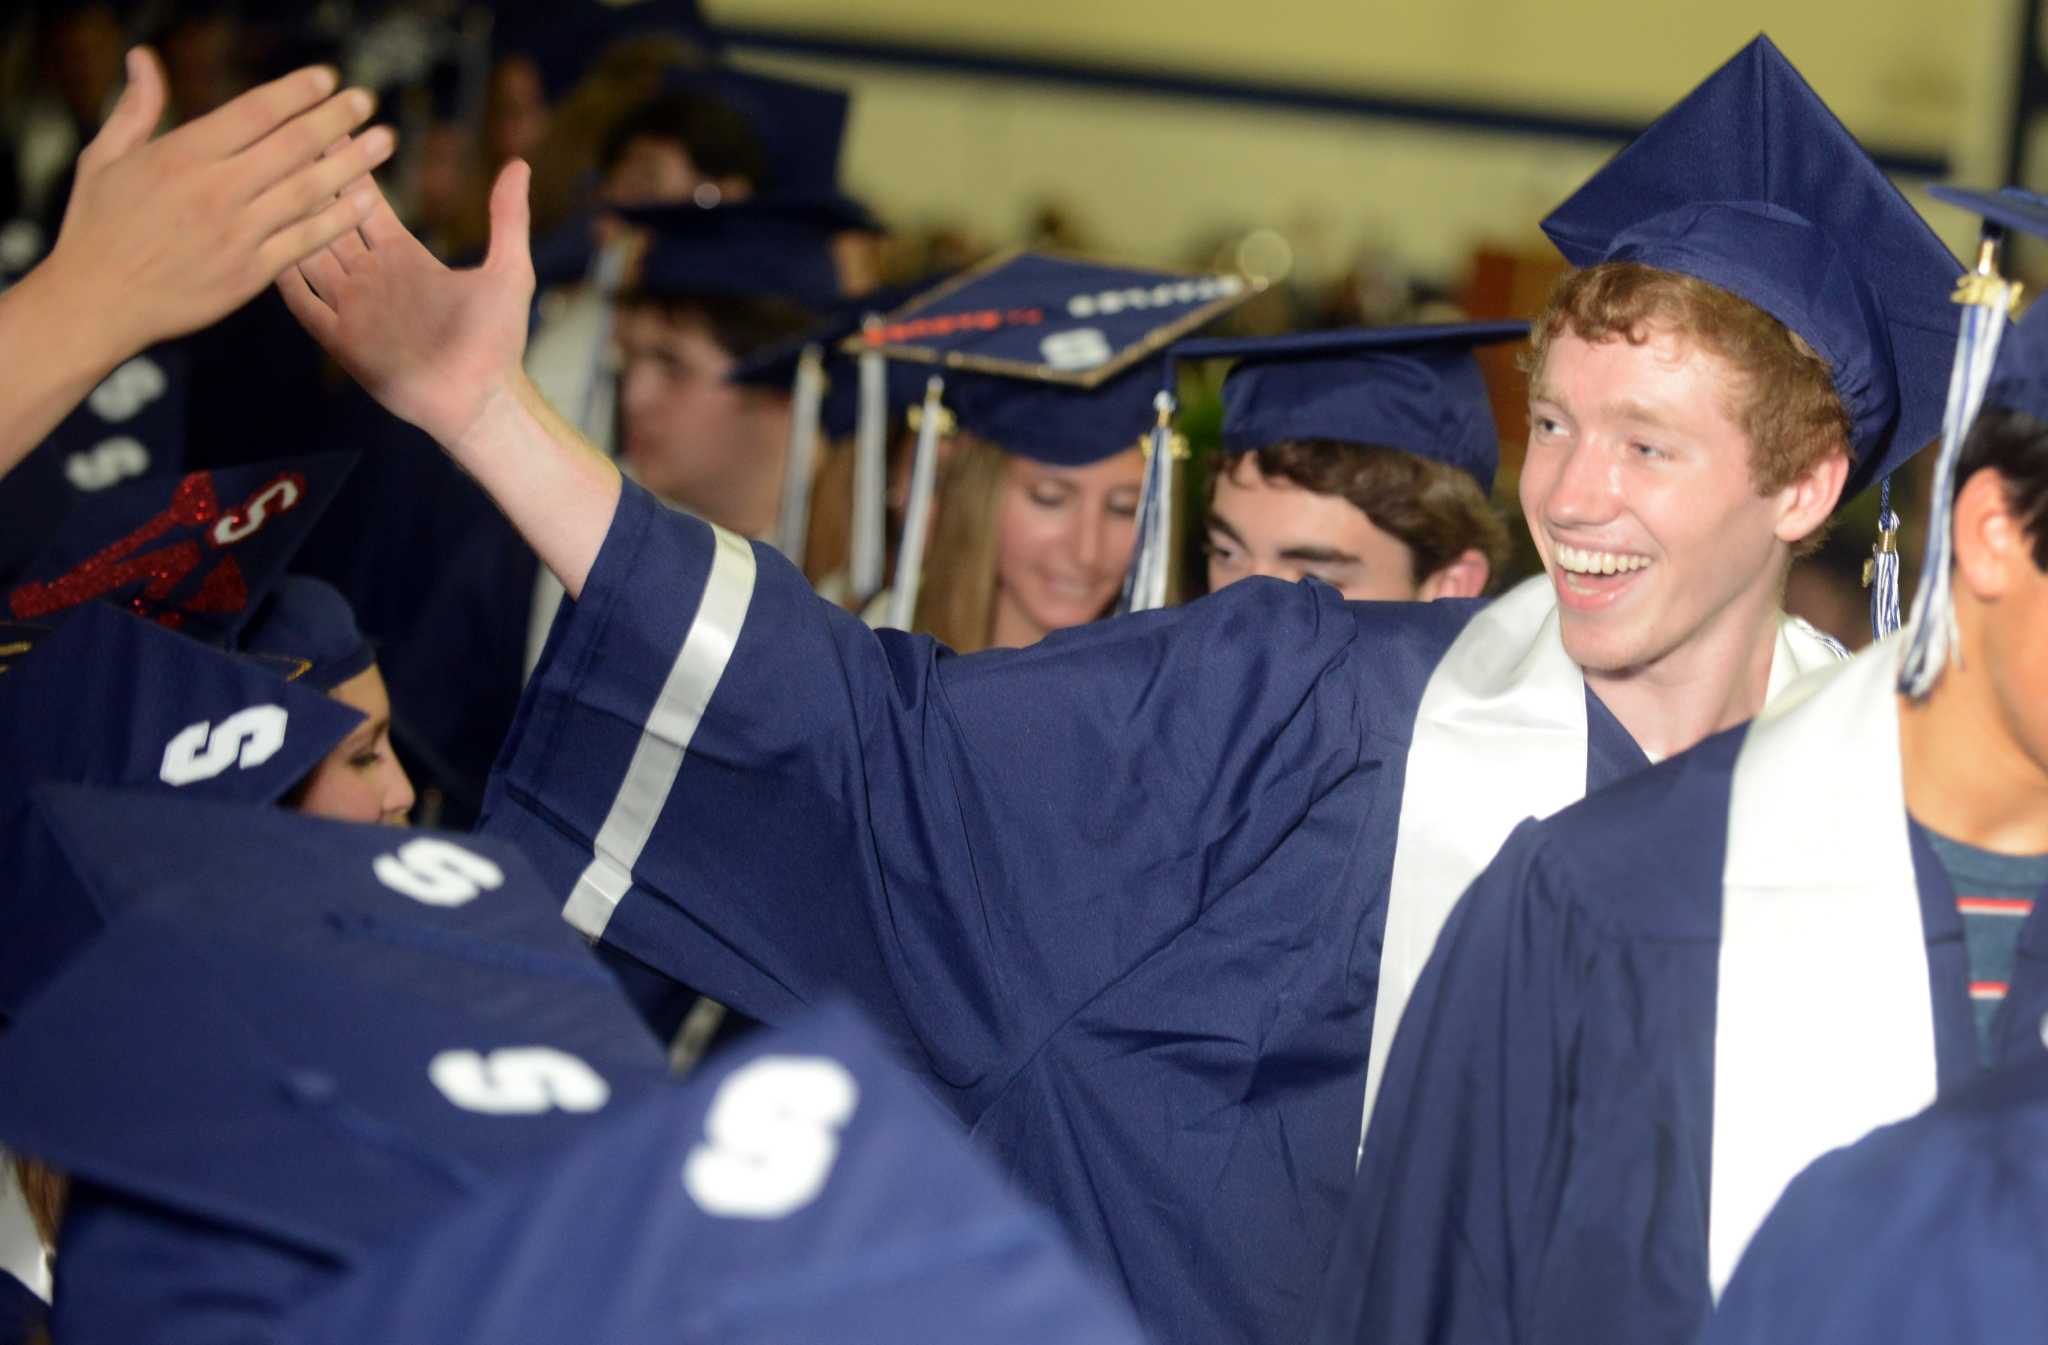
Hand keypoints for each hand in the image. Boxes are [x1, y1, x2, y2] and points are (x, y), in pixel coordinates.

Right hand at [42, 48, 394, 357]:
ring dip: (352, 163)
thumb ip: (136, 108)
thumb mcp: (105, 158)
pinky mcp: (250, 273)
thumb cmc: (97, 226)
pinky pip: (305, 240)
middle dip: (334, 118)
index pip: (252, 113)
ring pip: (307, 190)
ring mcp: (236, 234)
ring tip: (385, 141)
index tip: (327, 78)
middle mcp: (215, 190)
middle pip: (290, 145)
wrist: (96, 302)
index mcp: (181, 156)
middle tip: (368, 99)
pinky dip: (338, 218)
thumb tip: (144, 56)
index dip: (295, 92)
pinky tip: (367, 199)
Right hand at [281, 160, 536, 447]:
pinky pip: (304, 304)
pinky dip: (284, 278)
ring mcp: (353, 308)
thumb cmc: (497, 341)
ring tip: (260, 185)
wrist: (481, 400)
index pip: (365, 204)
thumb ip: (508, 217)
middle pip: (329, 221)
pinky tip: (262, 248)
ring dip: (289, 223)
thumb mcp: (508, 271)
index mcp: (406, 257)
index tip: (329, 129)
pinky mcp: (341, 340)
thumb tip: (519, 164)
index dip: (348, 168)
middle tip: (280, 141)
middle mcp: (374, 278)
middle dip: (308, 185)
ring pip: (309, 255)